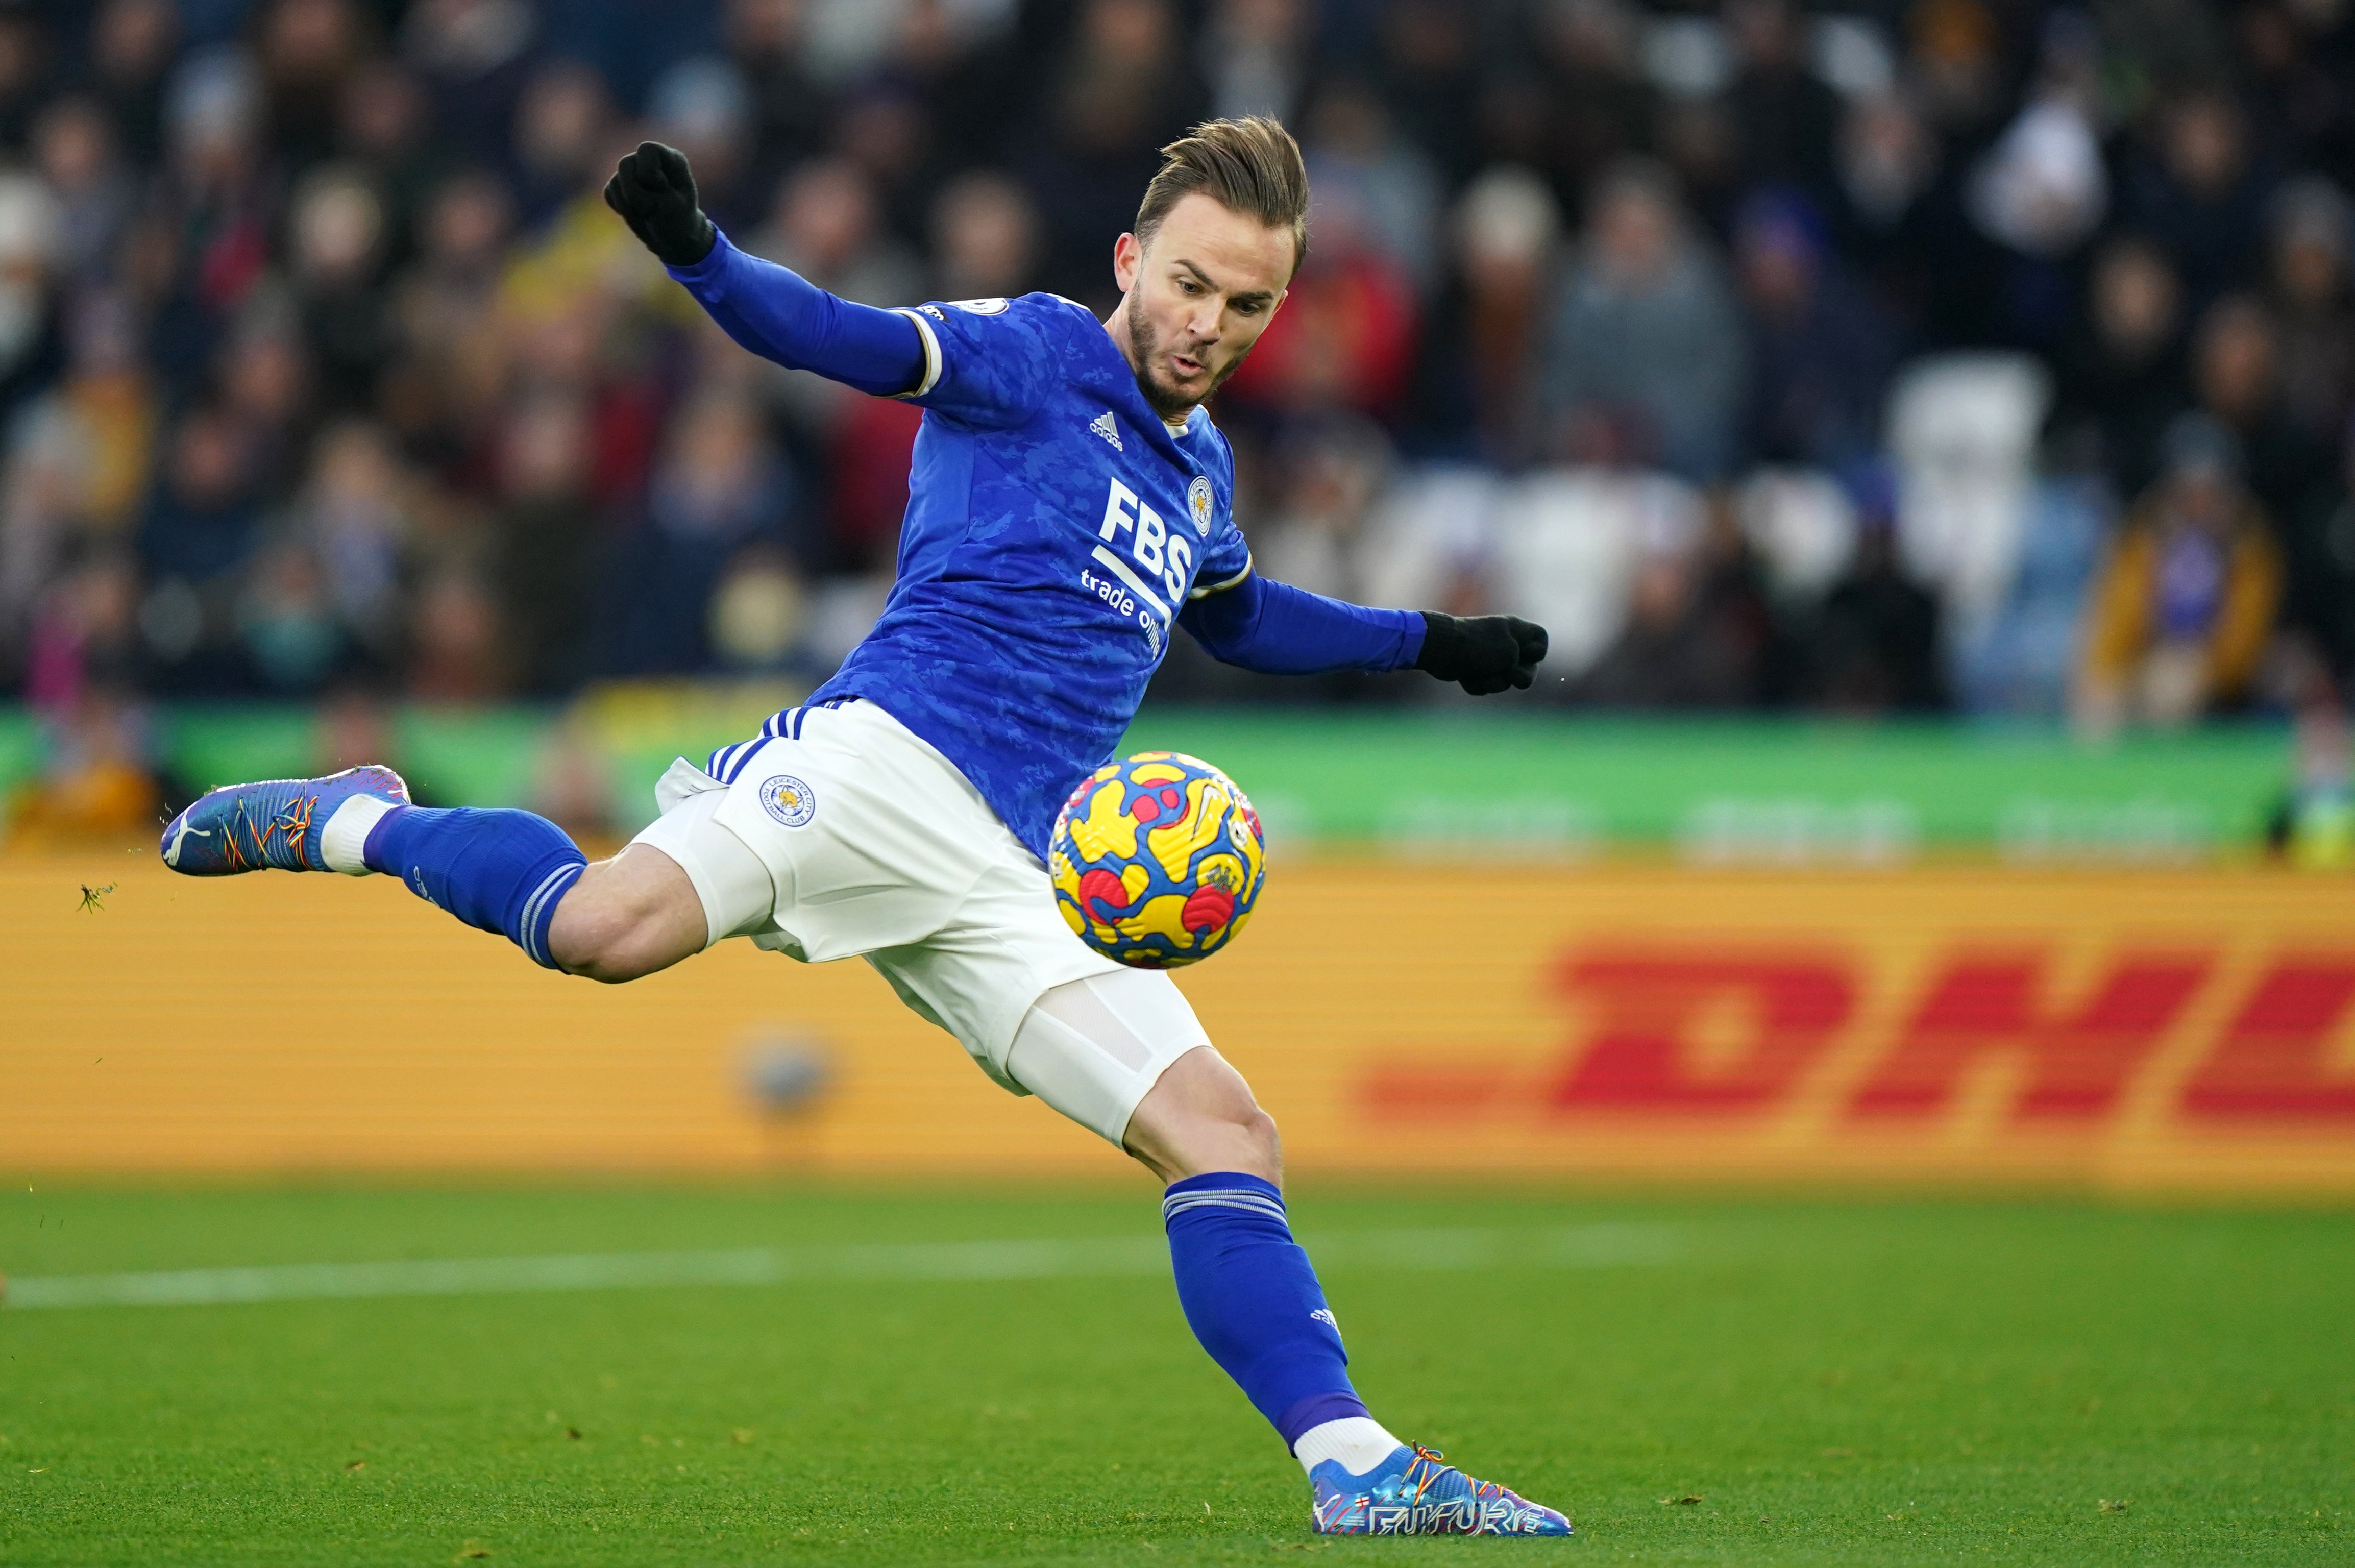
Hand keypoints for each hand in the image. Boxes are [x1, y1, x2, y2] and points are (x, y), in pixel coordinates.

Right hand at [603, 141, 715, 267]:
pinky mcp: (622, 186)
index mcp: (671, 159)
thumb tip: (623, 175)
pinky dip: (620, 206)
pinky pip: (609, 192)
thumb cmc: (679, 220)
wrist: (674, 239)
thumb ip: (650, 189)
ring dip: (627, 203)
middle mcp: (650, 161)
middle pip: (625, 163)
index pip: (647, 149)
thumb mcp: (673, 206)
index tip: (661, 188)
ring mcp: (634, 173)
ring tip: (646, 214)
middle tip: (650, 209)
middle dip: (634, 191)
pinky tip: (636, 213)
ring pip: (615, 180)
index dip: (648, 170)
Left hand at [1415, 611, 1547, 694]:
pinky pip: (1487, 684)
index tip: (1527, 654)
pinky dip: (1478, 684)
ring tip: (1479, 671)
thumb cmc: (1478, 647)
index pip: (1540, 639)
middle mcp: (1505, 642)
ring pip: (1505, 680)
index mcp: (1516, 630)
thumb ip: (1522, 666)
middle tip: (1508, 674)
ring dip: (1492, 681)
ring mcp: (1489, 656)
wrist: (1441, 650)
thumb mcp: (1509, 653)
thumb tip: (1508, 675)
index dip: (1538, 652)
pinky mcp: (1475, 669)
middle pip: (1527, 667)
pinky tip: (1466, 677)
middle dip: (1518, 676)